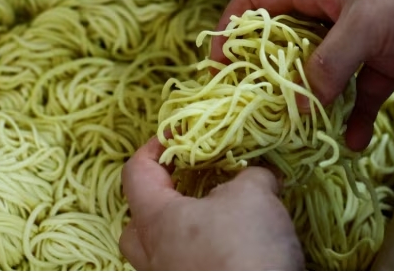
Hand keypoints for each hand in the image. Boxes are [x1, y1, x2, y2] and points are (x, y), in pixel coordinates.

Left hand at [120, 137, 304, 270]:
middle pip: (136, 226)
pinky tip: (233, 251)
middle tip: (186, 187)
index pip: (135, 173)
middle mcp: (154, 258)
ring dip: (183, 235)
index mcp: (156, 221)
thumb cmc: (244, 248)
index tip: (175, 135)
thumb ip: (252, 175)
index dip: (153, 148)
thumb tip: (258, 173)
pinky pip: (189, 271)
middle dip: (157, 202)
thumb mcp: (255, 194)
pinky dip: (203, 258)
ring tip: (217, 220)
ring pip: (162, 255)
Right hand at [212, 0, 393, 150]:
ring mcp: (360, 39)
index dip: (231, 29)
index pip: (256, 2)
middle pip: (285, 45)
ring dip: (314, 104)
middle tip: (257, 114)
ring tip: (300, 137)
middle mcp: (331, 13)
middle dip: (269, 78)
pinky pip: (362, 93)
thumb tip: (298, 106)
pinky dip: (357, 117)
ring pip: (323, 75)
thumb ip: (329, 64)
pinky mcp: (389, 61)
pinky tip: (355, 143)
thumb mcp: (364, 23)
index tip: (217, 67)